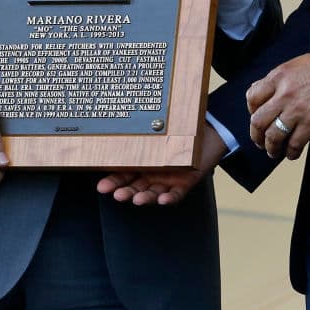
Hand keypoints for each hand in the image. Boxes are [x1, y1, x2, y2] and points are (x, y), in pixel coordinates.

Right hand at [96, 124, 226, 205]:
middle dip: (125, 192)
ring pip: (153, 193)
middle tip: (116, 195)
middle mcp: (153, 174)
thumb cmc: (181, 129)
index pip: (124, 174)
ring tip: (136, 199)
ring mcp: (168, 180)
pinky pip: (176, 194)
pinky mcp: (184, 184)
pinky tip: (163, 199)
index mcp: (143, 163)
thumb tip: (127, 110)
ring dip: (144, 197)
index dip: (113, 181)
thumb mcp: (160, 126)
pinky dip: (169, 198)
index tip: (101, 187)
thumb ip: (145, 126)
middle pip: (136, 186)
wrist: (208, 134)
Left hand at [247, 47, 309, 159]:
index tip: (257, 117)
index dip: (252, 111)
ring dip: (271, 147)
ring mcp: (297, 109)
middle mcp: (284, 93)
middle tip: (260, 142)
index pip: (252, 96)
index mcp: (279, 76)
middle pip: (258, 120)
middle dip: (256, 135)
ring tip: (274, 152)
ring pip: (273, 136)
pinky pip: (295, 143)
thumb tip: (273, 91)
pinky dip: (291, 152)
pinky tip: (293, 153)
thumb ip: (284, 78)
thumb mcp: (299, 64)